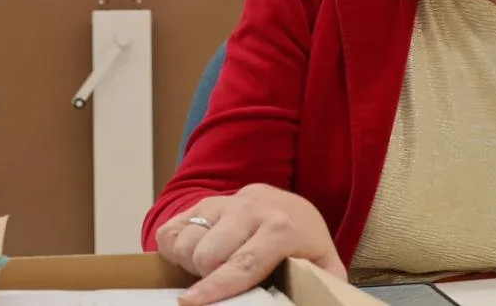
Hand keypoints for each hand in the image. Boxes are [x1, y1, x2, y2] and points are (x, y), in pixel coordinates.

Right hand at [155, 183, 345, 305]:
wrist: (297, 209)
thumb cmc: (306, 246)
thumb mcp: (323, 266)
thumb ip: (322, 284)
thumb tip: (314, 301)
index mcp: (282, 227)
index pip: (243, 263)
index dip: (216, 287)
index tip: (192, 303)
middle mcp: (252, 207)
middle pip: (207, 254)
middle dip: (206, 277)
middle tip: (218, 284)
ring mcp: (226, 200)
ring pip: (186, 240)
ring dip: (189, 262)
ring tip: (210, 270)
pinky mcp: (207, 200)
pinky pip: (172, 228)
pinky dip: (174, 248)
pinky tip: (194, 255)